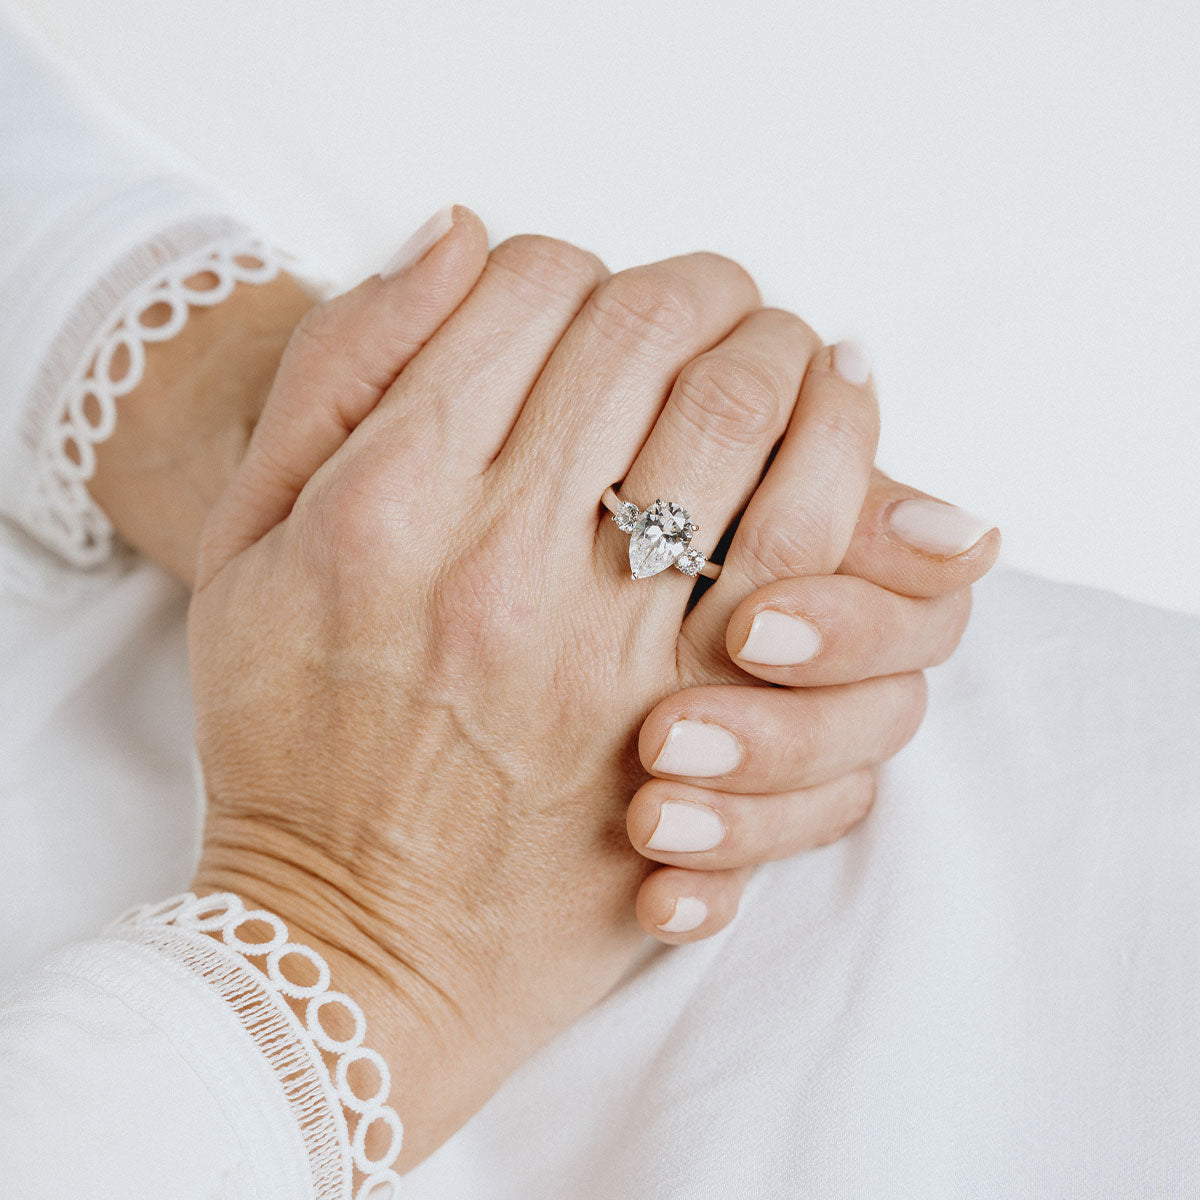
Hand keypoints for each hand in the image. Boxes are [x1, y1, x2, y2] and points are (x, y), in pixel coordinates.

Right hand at [87, 214, 997, 937]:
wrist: (353, 939)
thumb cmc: (288, 739)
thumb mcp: (246, 547)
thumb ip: (338, 374)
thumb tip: (456, 232)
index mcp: (385, 502)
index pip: (525, 292)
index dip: (566, 264)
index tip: (577, 292)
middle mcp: (502, 562)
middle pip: (647, 332)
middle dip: (692, 287)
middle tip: (709, 297)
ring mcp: (610, 647)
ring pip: (743, 412)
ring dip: (775, 348)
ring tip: (781, 346)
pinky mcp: (689, 719)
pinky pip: (808, 541)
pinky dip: (839, 449)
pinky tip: (835, 418)